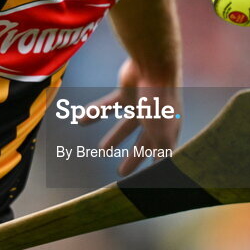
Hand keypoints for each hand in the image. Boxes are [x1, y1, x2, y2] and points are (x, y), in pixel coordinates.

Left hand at [81, 57, 181, 175]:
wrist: (153, 65)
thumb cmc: (160, 102)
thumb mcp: (162, 134)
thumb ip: (160, 155)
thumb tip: (163, 178)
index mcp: (168, 130)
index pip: (160, 154)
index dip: (152, 168)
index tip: (142, 184)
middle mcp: (156, 118)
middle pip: (143, 142)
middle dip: (133, 157)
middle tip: (120, 173)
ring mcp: (141, 105)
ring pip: (125, 125)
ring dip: (115, 137)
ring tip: (101, 150)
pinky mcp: (127, 92)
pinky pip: (109, 106)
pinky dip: (96, 112)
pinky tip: (81, 120)